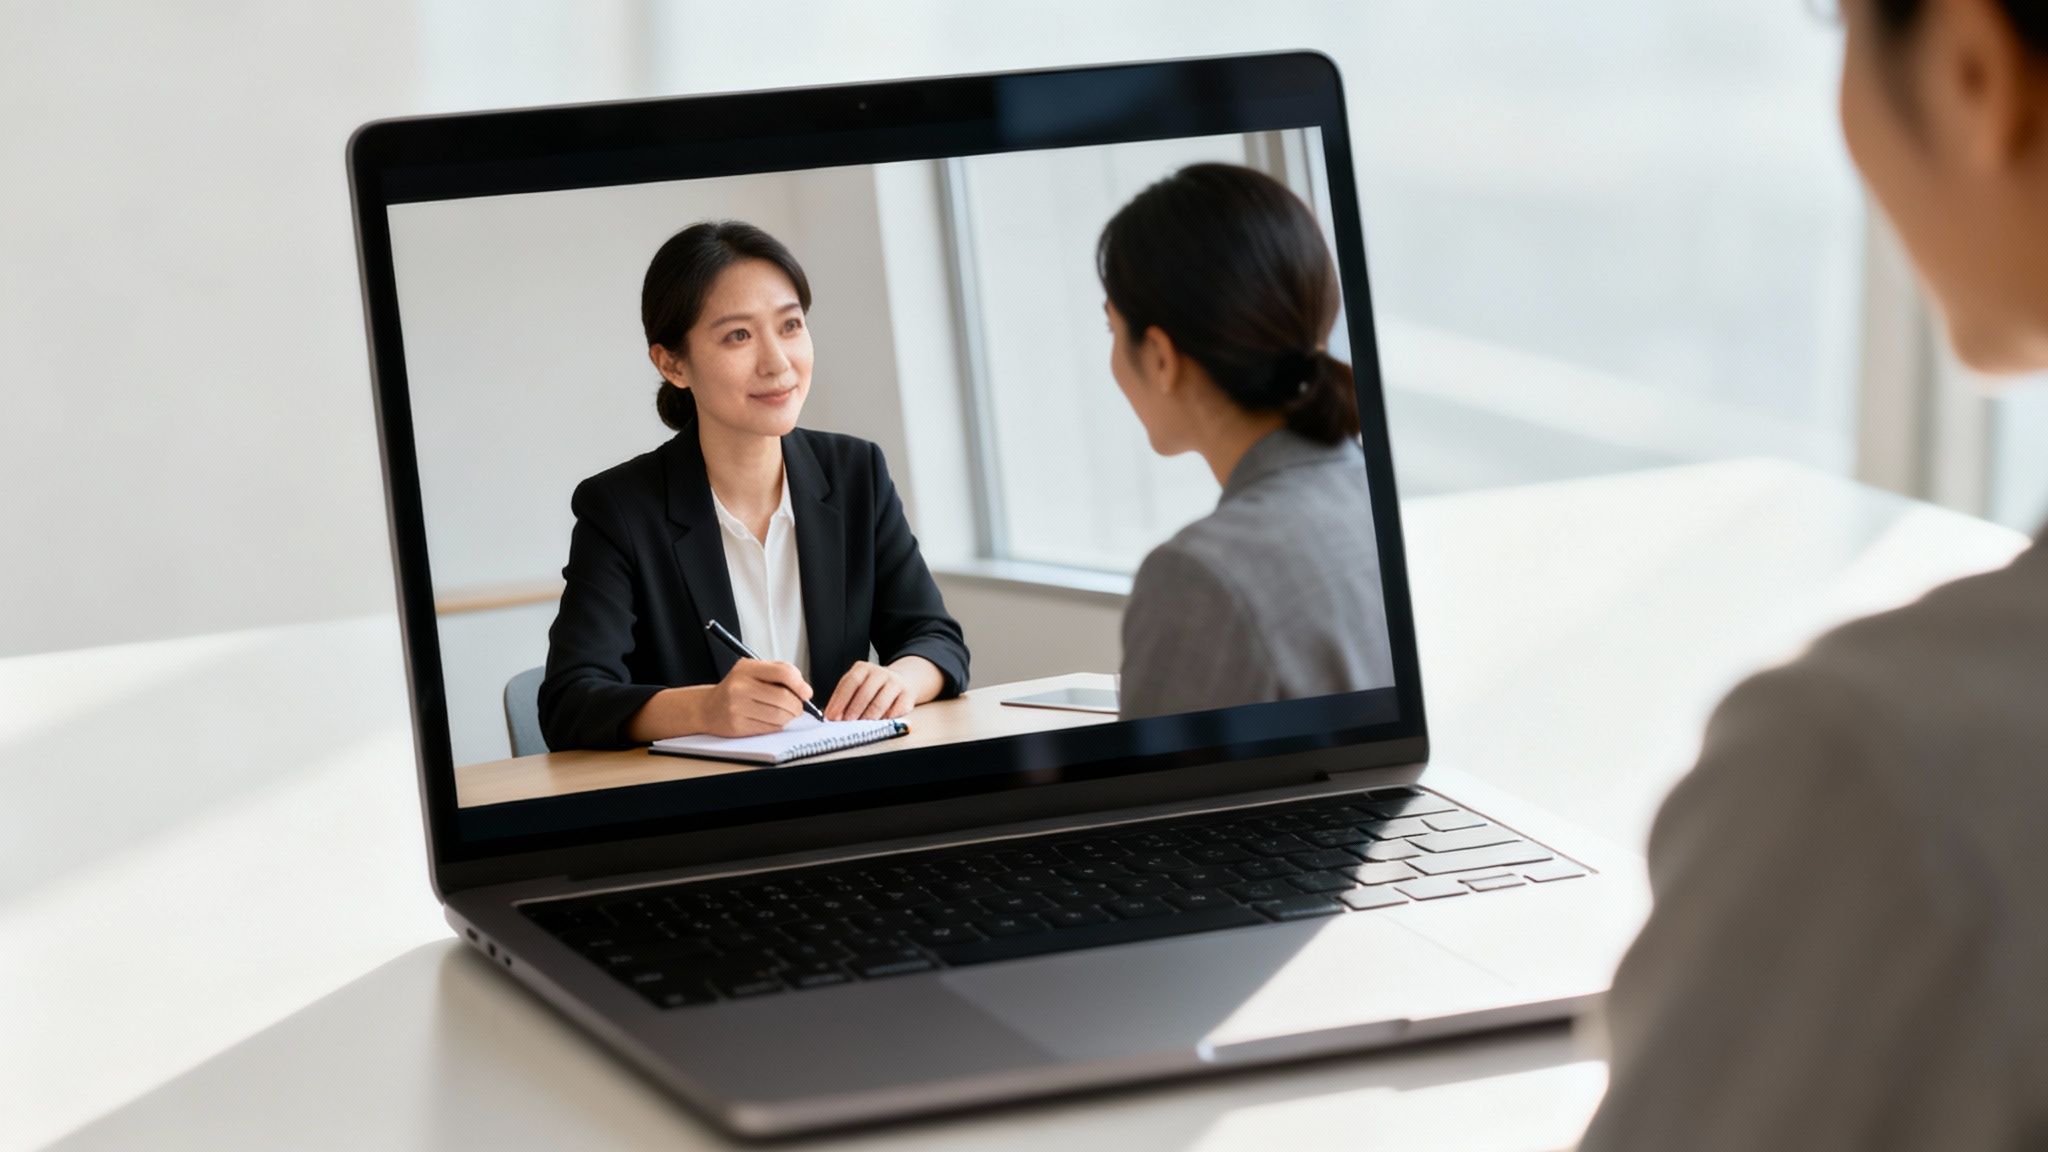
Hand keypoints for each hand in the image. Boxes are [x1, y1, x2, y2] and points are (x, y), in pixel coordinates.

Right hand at [699, 658, 813, 736]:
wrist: (708, 708)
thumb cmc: (735, 689)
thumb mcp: (752, 671)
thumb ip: (778, 673)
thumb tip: (804, 689)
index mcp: (746, 669)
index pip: (783, 673)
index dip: (800, 684)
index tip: (806, 692)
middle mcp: (740, 687)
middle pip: (784, 698)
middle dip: (797, 705)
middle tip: (797, 706)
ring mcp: (737, 707)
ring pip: (780, 716)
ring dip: (789, 717)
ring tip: (785, 713)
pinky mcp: (738, 726)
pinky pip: (770, 728)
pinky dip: (778, 725)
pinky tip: (771, 720)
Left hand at [823, 660, 913, 720]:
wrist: (900, 681)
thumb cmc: (872, 688)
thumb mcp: (857, 686)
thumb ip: (845, 698)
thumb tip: (832, 716)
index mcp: (864, 668)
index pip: (850, 682)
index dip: (840, 700)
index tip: (832, 716)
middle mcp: (881, 673)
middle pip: (865, 693)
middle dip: (853, 711)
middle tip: (845, 724)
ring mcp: (896, 683)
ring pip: (880, 703)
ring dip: (868, 718)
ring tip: (860, 727)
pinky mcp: (908, 695)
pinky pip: (896, 711)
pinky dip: (886, 720)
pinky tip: (879, 724)